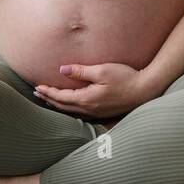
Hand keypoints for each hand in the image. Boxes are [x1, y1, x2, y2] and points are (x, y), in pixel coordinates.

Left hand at [33, 61, 163, 120]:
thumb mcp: (102, 70)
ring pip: (71, 111)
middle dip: (49, 99)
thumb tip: (62, 70)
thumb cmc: (125, 77)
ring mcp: (96, 112)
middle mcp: (89, 109)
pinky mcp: (103, 112)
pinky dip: (69, 109)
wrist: (145, 90)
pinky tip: (69, 106)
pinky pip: (80, 113)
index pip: (61, 97)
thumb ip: (81, 71)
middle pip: (63, 106)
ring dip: (58, 105)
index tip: (38, 87)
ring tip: (49, 99)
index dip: (48, 92)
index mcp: (87, 99)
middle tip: (37, 93)